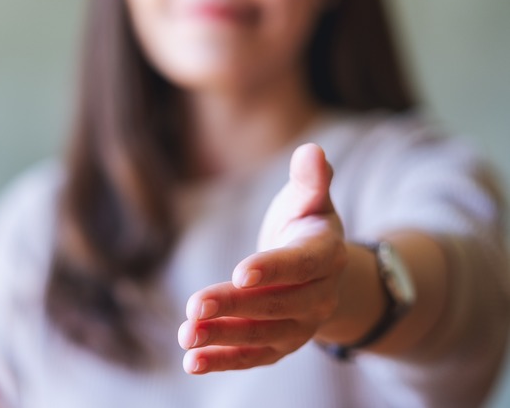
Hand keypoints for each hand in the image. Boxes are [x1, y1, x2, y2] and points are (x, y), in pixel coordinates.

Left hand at [178, 144, 347, 372]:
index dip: (272, 269)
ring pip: (262, 335)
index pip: (300, 265)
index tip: (239, 273)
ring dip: (223, 338)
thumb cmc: (304, 224)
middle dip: (233, 307)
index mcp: (326, 255)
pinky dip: (224, 361)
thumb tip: (312, 150)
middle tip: (194, 306)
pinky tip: (193, 363)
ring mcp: (302, 326)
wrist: (318, 270)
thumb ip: (310, 180)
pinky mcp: (281, 345)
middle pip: (276, 304)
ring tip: (186, 337)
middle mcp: (319, 296)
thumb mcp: (308, 200)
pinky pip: (253, 357)